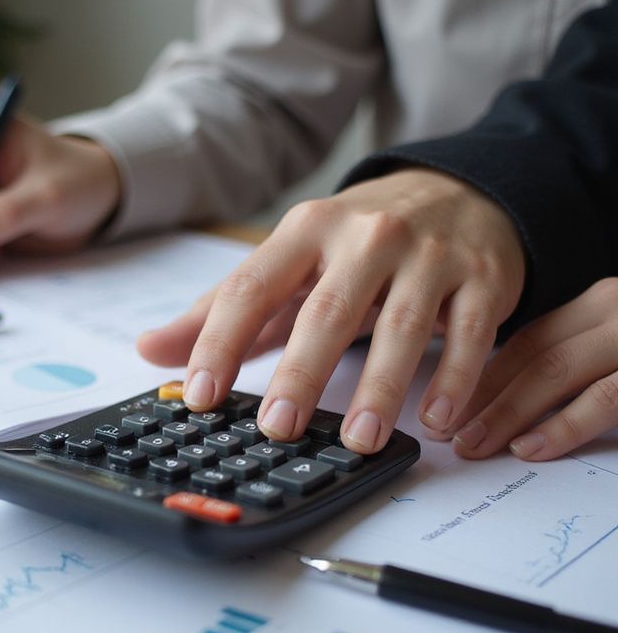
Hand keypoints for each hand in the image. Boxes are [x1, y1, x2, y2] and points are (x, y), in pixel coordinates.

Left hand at [137, 169, 526, 452]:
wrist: (458, 193)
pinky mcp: (482, 277)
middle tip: (277, 429)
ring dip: (379, 386)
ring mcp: (428, 255)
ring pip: (404, 324)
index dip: (222, 343)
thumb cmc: (355, 244)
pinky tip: (435, 419)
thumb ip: (221, 310)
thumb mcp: (286, 264)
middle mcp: (366, 236)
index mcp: (305, 231)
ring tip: (357, 440)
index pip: (251, 288)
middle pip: (326, 310)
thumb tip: (150, 351)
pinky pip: (469, 332)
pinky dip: (454, 376)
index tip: (199, 395)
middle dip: (300, 373)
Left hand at [448, 278, 617, 460]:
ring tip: (469, 445)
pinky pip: (603, 399)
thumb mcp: (615, 345)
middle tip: (441, 433)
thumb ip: (572, 364)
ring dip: (504, 414)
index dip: (478, 378)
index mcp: (595, 308)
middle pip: (528, 356)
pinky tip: (526, 448)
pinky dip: (561, 426)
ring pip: (553, 373)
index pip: (523, 343)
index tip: (441, 409)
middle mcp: (610, 314)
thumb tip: (504, 407)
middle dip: (478, 398)